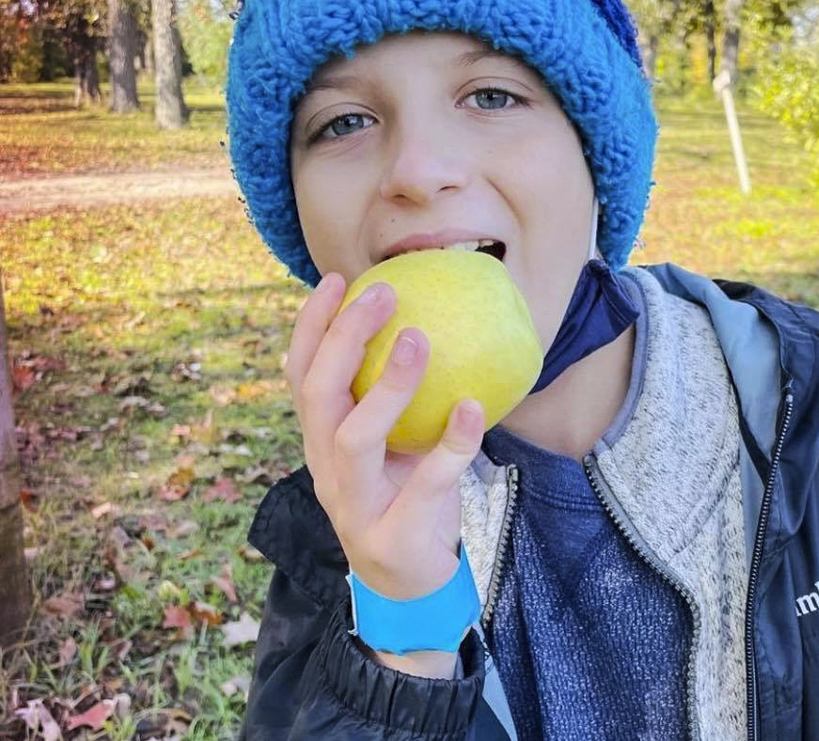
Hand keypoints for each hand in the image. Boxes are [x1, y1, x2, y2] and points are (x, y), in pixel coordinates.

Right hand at [284, 271, 484, 608]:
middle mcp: (326, 468)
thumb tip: (427, 324)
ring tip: (418, 340)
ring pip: (355, 437)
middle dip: (344, 338)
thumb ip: (395, 398)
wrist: (409, 585)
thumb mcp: (392, 444)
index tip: (338, 279)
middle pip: (318, 395)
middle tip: (382, 294)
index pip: (301, 374)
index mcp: (321, 441)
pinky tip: (472, 407)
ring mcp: (353, 505)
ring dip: (387, 385)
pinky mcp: (391, 535)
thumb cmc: (405, 498)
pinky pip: (424, 484)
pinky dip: (450, 444)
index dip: (313, 326)